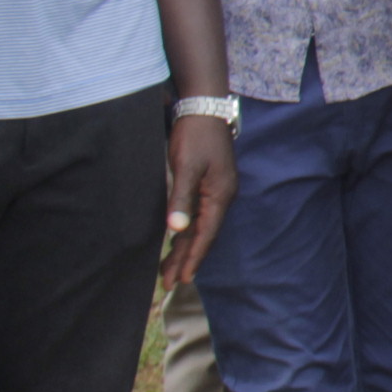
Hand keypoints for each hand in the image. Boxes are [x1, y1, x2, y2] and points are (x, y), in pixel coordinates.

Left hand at [159, 115, 235, 286]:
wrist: (204, 109)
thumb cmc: (194, 137)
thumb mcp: (185, 167)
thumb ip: (180, 198)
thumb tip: (176, 229)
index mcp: (219, 196)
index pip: (205, 235)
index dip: (193, 257)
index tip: (181, 278)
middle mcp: (221, 197)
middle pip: (203, 235)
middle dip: (186, 259)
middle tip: (170, 282)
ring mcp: (216, 192)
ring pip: (200, 227)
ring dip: (185, 248)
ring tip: (170, 269)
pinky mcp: (209, 185)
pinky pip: (199, 216)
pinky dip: (187, 232)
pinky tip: (178, 240)